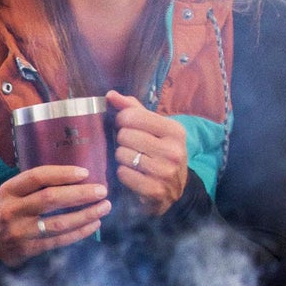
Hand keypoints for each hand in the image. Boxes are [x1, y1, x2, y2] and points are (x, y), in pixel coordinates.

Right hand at [0, 165, 109, 268]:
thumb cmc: (7, 213)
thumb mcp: (11, 195)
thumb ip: (34, 186)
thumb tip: (76, 177)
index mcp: (8, 191)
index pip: (37, 177)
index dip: (62, 174)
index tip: (85, 173)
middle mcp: (12, 210)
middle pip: (50, 198)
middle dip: (80, 194)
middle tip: (102, 191)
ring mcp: (20, 231)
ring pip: (58, 222)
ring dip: (85, 214)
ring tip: (104, 207)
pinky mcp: (29, 249)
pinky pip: (60, 240)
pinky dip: (80, 232)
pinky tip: (94, 224)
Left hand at [107, 90, 187, 217]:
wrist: (174, 190)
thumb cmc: (159, 154)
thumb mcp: (154, 130)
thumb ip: (133, 110)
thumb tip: (110, 95)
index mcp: (175, 130)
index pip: (131, 116)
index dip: (121, 121)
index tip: (126, 127)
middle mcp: (174, 150)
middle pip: (124, 135)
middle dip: (121, 141)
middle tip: (130, 147)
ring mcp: (165, 171)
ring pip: (121, 154)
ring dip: (121, 158)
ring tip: (132, 161)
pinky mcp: (154, 189)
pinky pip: (122, 173)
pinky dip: (122, 173)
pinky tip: (132, 174)